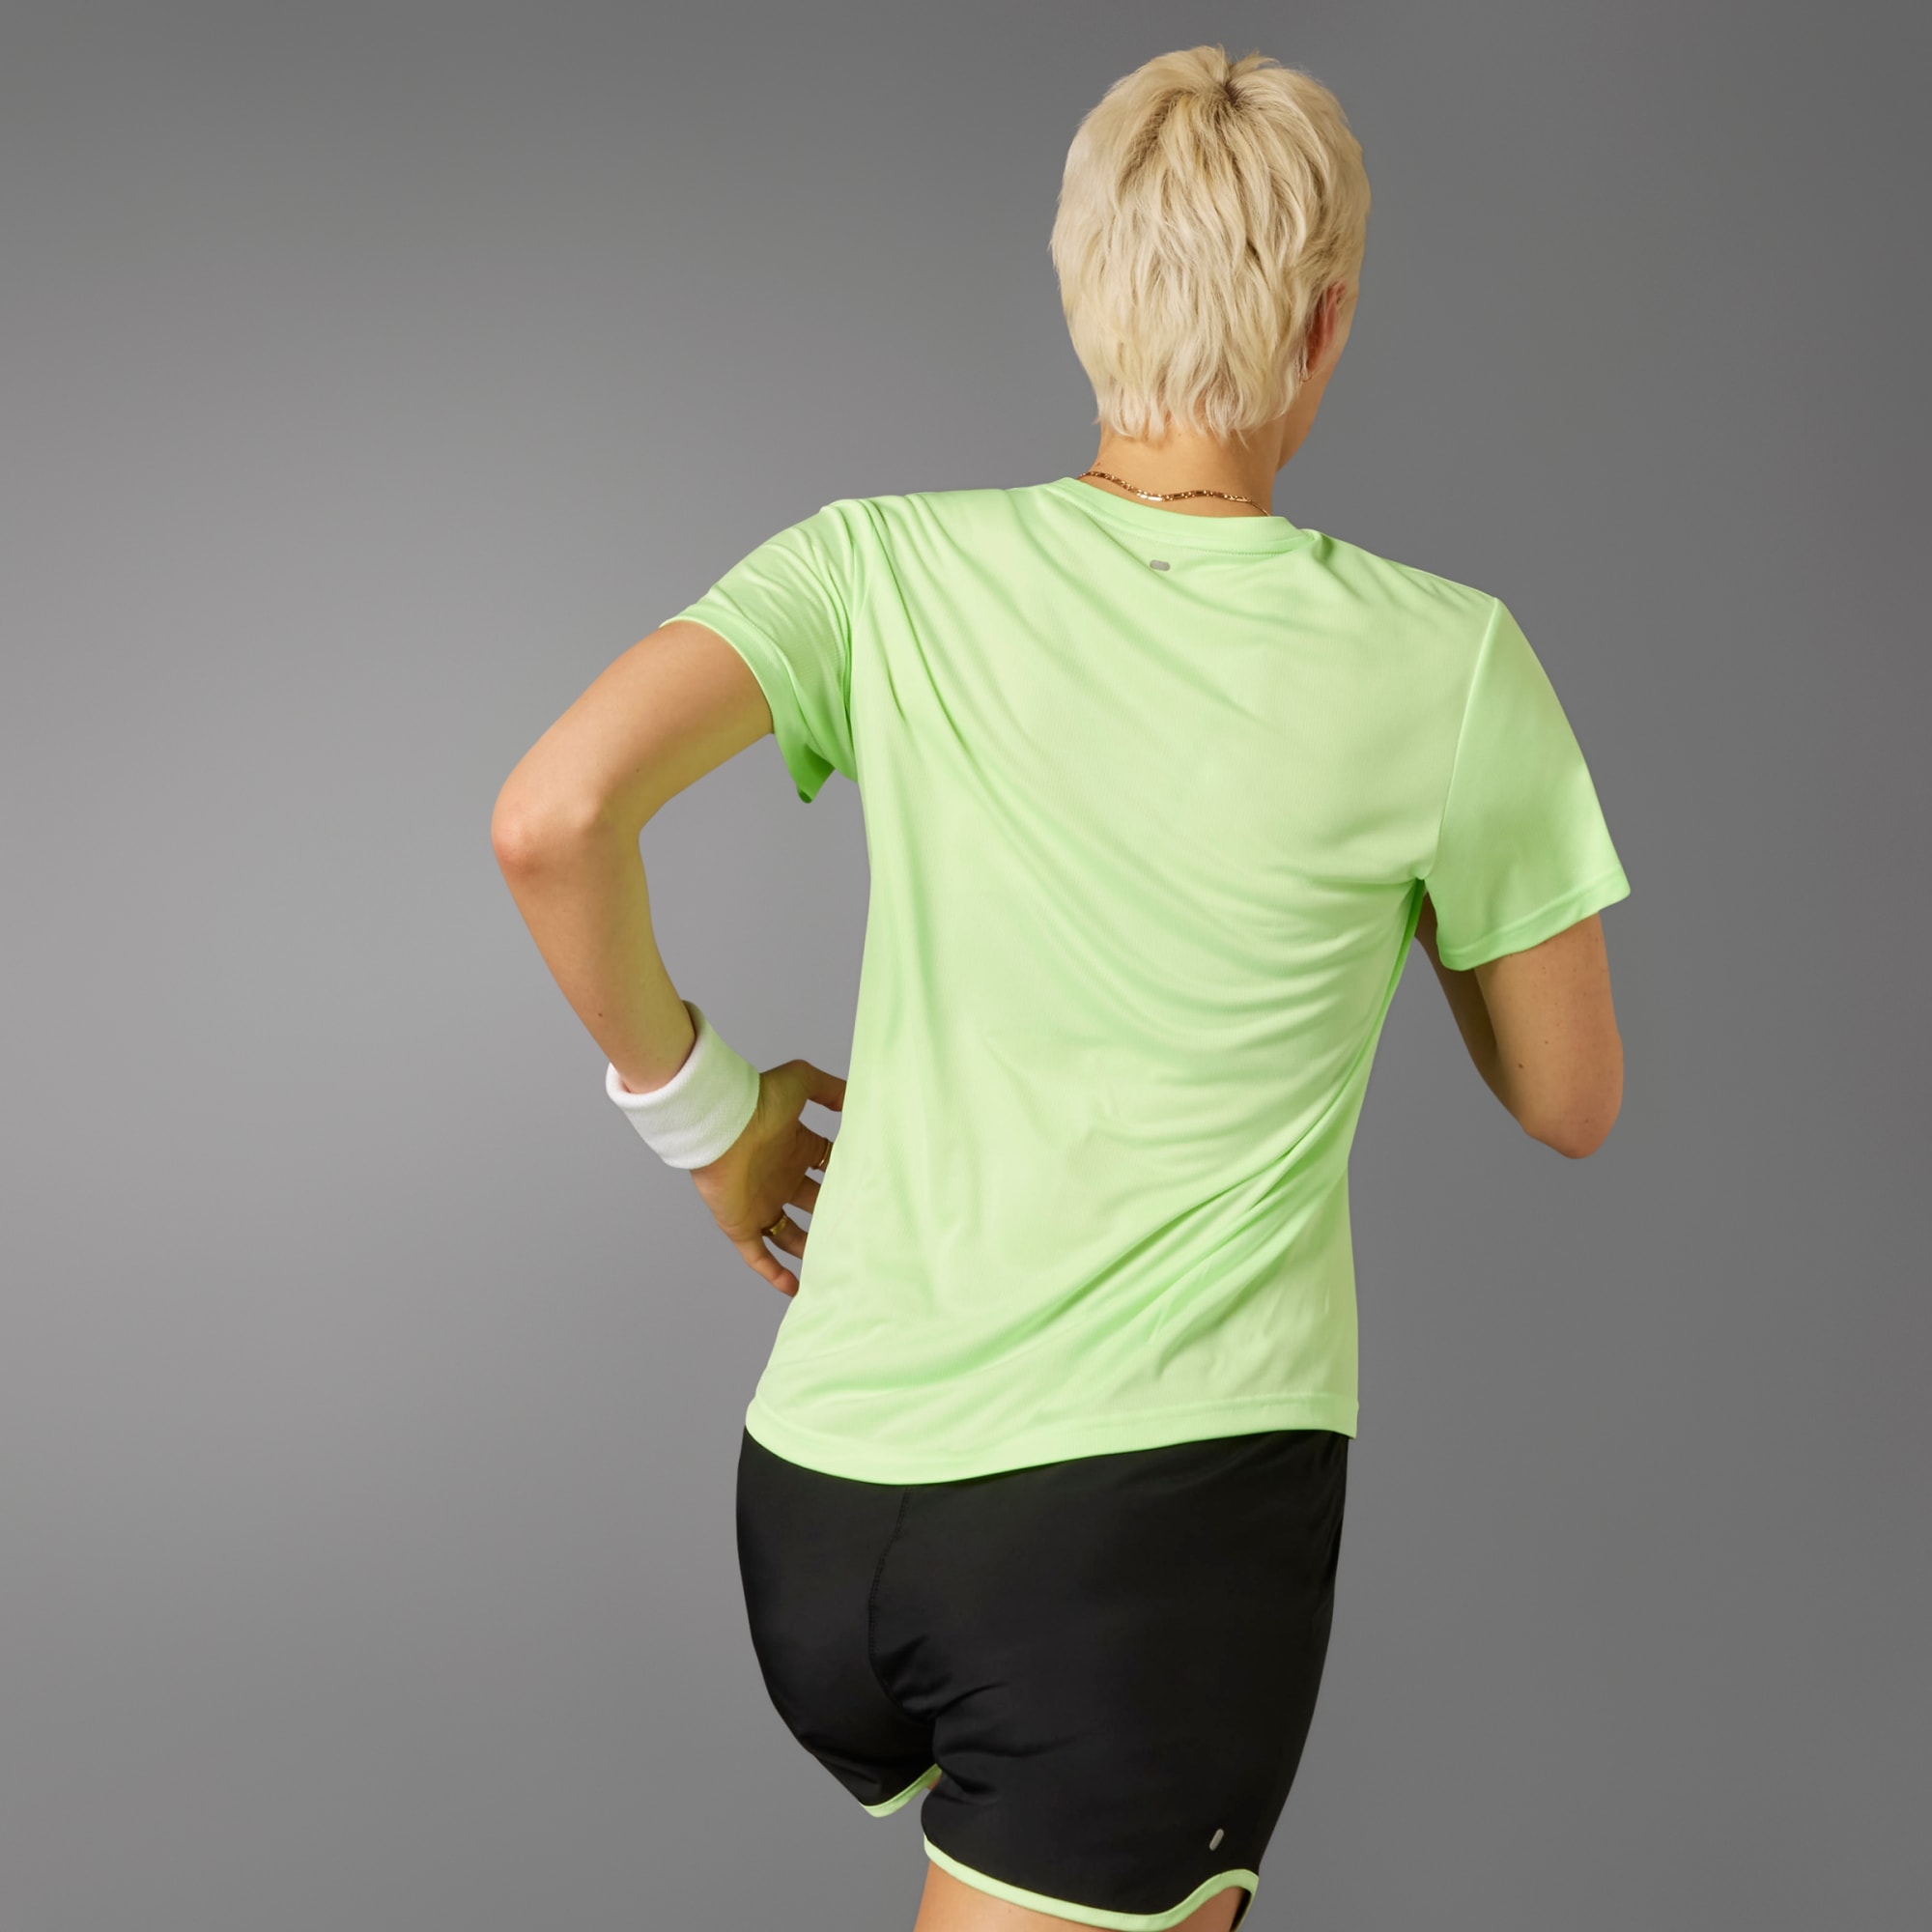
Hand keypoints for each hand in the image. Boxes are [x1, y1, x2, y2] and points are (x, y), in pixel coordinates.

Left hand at [689, 1058, 844, 1295]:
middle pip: (813, 1205)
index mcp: (795, 1149)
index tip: (875, 1193)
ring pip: (788, 1235)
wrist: (719, 1125)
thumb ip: (830, 1089)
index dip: (848, 1179)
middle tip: (862, 1233)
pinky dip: (773, 1272)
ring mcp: (760, 1203)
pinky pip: (757, 1255)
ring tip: (835, 1266)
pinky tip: (794, 1288)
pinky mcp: (740, 1224)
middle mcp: (780, 1178)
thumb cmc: (758, 1103)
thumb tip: (857, 1099)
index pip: (827, 1168)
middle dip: (834, 1217)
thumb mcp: (801, 1082)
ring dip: (808, 1250)